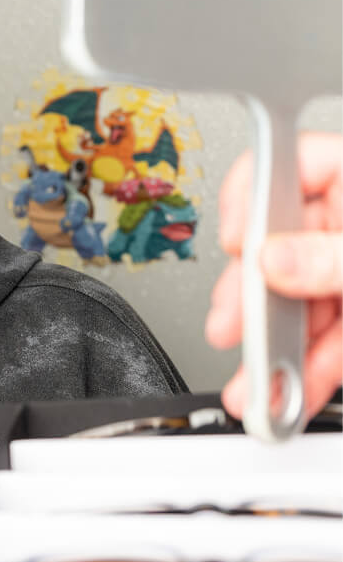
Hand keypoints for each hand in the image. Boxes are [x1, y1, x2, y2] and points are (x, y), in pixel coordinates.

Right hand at [205, 131, 341, 419]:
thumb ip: (331, 254)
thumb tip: (269, 261)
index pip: (284, 165)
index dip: (247, 200)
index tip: (234, 239)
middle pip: (278, 248)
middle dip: (250, 297)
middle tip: (231, 326)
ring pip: (299, 305)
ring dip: (271, 352)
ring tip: (250, 385)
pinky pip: (328, 341)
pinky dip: (305, 373)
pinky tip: (282, 396)